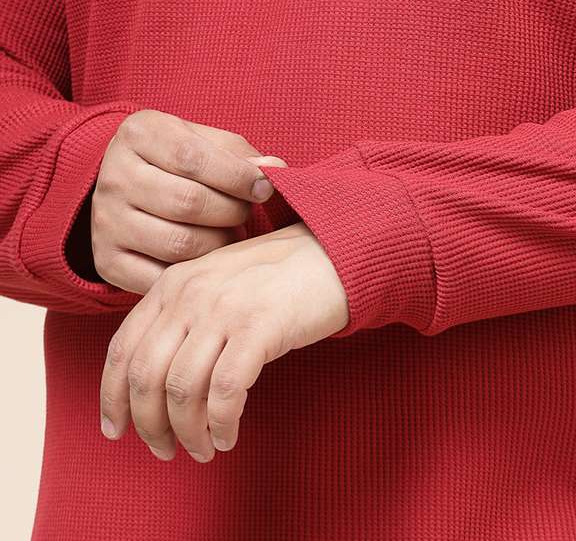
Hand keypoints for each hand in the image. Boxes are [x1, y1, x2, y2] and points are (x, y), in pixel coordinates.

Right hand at [90, 108, 286, 292]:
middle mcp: (114, 177)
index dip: (237, 177)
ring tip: (229, 234)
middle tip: (245, 212)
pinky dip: (193, 272)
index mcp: (139, 134)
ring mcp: (106, 221)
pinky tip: (206, 257)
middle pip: (188, 203)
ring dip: (219, 243)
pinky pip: (161, 278)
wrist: (124, 183)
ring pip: (179, 244)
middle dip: (232, 211)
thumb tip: (275, 170)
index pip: (193, 158)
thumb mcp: (203, 140)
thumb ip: (239, 155)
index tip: (265, 188)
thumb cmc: (177, 158)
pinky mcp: (107, 260)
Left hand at [99, 222, 348, 460]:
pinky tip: (229, 435)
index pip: (122, 348)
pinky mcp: (260, 326)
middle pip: (145, 377)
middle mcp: (191, 293)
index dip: (112, 397)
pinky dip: (221, 424)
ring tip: (203, 449)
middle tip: (165, 450)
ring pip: (181, 390)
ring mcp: (225, 308)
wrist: (336, 250)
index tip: (116, 430)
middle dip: (149, 425)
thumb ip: (182, 316)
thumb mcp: (217, 283)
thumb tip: (150, 381)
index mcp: (173, 282)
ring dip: (188, 432)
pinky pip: (225, 392)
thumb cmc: (279, 276)